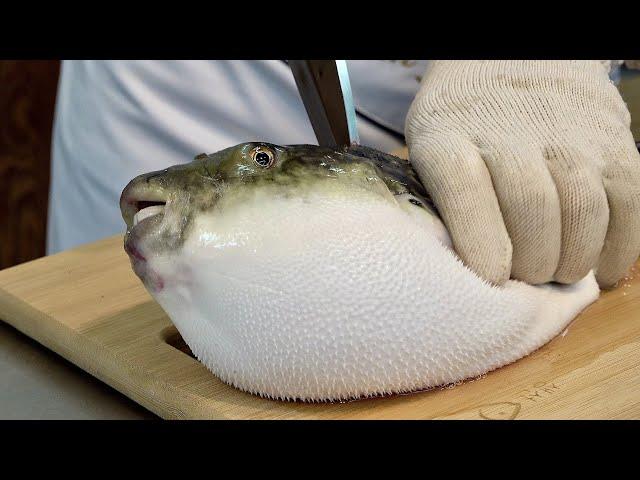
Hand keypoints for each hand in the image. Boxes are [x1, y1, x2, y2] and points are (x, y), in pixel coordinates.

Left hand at [406, 60, 639, 287]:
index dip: (481, 243)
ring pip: (581, 210)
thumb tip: (470, 266)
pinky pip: (629, 202)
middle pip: (530, 208)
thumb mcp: (427, 141)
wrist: (517, 57)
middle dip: (530, 264)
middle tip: (525, 280)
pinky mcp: (612, 140)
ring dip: (572, 260)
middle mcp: (510, 132)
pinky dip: (619, 248)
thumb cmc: (462, 116)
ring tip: (556, 275)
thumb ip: (440, 194)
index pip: (465, 190)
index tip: (491, 277)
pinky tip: (600, 270)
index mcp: (448, 133)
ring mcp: (566, 134)